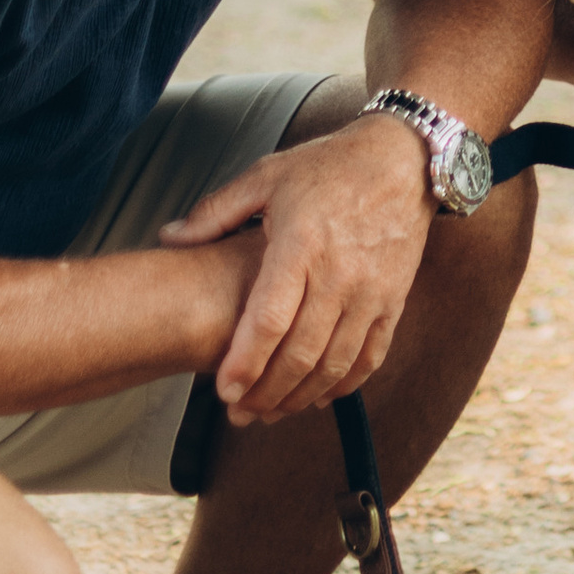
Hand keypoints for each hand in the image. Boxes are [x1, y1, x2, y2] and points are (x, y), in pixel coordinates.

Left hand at [160, 112, 432, 420]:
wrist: (404, 159)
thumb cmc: (329, 165)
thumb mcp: (266, 176)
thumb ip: (215, 212)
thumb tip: (169, 237)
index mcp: (301, 244)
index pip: (270, 319)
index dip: (246, 362)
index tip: (224, 390)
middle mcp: (340, 274)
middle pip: (301, 353)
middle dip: (267, 393)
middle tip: (240, 413)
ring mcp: (372, 291)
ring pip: (335, 363)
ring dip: (301, 397)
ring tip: (271, 412)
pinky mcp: (394, 299)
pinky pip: (370, 356)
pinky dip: (344, 384)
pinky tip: (319, 397)